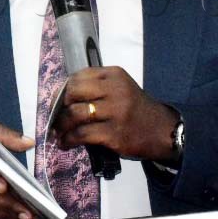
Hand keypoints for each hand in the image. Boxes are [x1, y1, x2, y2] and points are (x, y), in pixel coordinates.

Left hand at [52, 67, 179, 161]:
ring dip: (60, 126)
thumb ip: (97, 87)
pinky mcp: (113, 134)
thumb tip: (62, 96)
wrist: (162, 130)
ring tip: (57, 133)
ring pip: (75, 115)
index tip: (56, 101)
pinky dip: (68, 140)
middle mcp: (114, 90)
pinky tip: (66, 143)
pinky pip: (82, 135)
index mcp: (114, 75)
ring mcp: (115, 112)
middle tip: (55, 117)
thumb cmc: (136, 109)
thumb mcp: (121, 88)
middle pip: (73, 93)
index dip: (62, 90)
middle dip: (58, 107)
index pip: (78, 77)